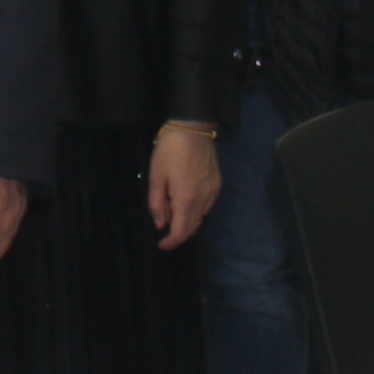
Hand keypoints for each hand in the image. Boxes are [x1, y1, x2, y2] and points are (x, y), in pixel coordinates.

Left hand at [144, 120, 223, 248]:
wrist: (193, 129)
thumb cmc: (170, 151)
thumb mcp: (156, 176)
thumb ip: (157, 203)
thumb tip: (160, 224)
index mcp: (186, 200)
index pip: (181, 232)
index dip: (171, 242)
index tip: (161, 244)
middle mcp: (203, 201)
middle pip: (193, 227)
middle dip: (178, 233)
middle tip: (164, 229)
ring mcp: (213, 192)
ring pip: (201, 217)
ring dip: (187, 221)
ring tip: (172, 211)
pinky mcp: (217, 184)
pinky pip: (207, 206)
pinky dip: (196, 210)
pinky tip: (185, 200)